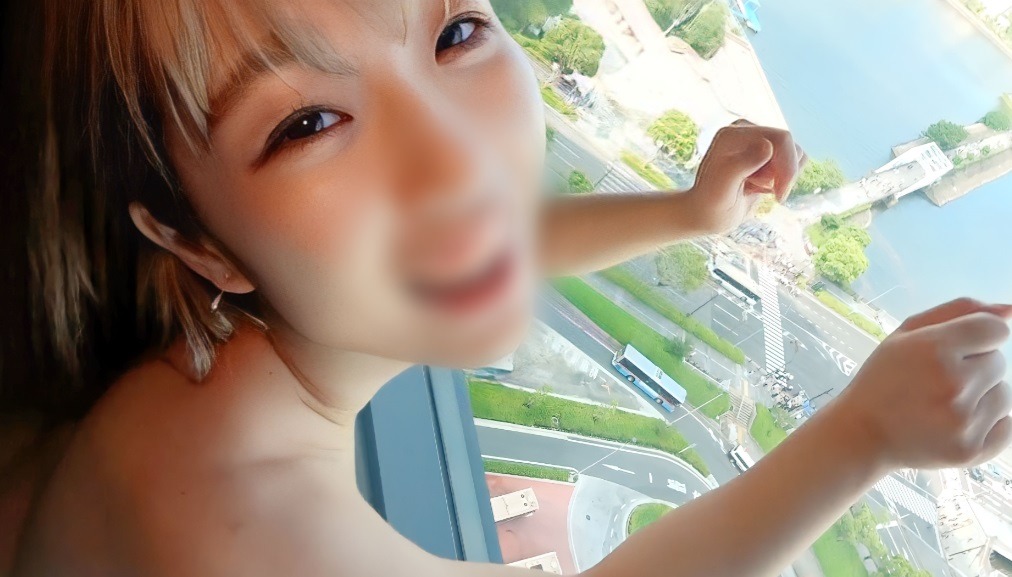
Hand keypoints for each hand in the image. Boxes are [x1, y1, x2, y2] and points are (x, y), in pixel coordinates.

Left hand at [684, 121, 805, 234]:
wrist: (707, 215)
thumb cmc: (711, 205)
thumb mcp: (722, 189)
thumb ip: (741, 165)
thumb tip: (767, 146)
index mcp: (733, 134)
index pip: (780, 139)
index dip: (787, 167)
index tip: (778, 195)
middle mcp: (745, 131)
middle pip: (789, 144)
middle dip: (786, 173)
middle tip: (768, 193)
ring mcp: (756, 140)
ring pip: (794, 152)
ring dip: (782, 176)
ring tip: (756, 187)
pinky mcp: (764, 152)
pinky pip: (792, 160)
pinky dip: (783, 178)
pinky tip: (760, 186)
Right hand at [834, 298, 1011, 469]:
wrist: (862, 434)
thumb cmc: (884, 379)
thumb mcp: (905, 334)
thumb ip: (959, 311)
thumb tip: (1009, 310)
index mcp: (934, 349)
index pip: (996, 330)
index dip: (977, 338)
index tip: (956, 349)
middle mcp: (953, 384)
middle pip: (999, 362)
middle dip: (975, 367)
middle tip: (938, 381)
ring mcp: (964, 421)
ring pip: (1004, 394)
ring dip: (981, 396)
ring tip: (944, 404)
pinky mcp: (971, 451)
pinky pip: (1007, 426)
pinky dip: (988, 424)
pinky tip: (955, 423)